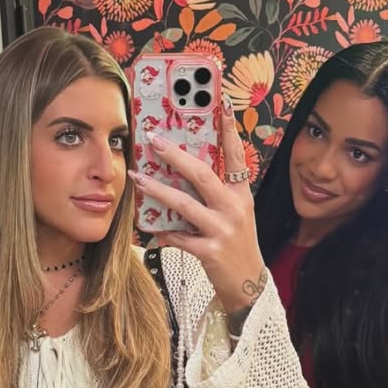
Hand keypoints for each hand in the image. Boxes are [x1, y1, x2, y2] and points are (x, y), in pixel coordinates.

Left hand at [130, 99, 265, 316]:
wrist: (248, 284)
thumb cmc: (236, 244)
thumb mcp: (234, 213)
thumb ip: (214, 193)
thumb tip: (183, 169)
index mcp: (240, 194)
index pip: (235, 156)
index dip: (229, 130)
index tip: (223, 104)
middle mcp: (234, 208)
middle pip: (203, 175)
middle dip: (176, 155)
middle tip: (154, 139)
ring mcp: (223, 230)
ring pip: (185, 204)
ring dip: (158, 190)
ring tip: (138, 178)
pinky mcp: (210, 252)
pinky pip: (179, 237)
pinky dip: (163, 233)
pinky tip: (150, 228)